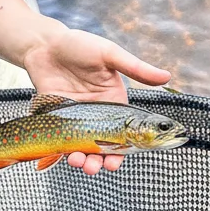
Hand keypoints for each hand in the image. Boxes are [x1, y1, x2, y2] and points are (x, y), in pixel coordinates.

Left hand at [22, 26, 169, 175]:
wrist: (43, 44)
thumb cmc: (78, 44)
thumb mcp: (109, 53)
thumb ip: (135, 68)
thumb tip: (167, 76)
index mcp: (114, 101)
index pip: (126, 132)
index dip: (125, 149)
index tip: (120, 159)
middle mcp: (98, 114)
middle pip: (106, 146)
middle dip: (104, 161)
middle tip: (99, 166)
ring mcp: (77, 119)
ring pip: (85, 148)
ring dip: (85, 161)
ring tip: (81, 163)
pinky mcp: (58, 120)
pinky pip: (64, 142)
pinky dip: (66, 153)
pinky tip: (67, 155)